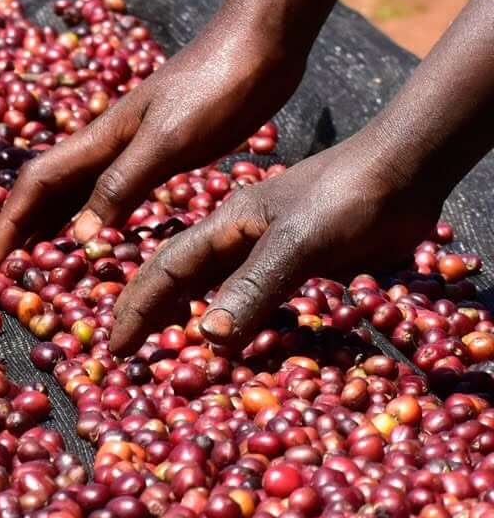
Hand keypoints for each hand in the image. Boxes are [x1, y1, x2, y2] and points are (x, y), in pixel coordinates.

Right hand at [0, 0, 370, 264]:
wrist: (259, 43)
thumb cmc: (214, 86)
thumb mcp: (168, 140)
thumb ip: (122, 184)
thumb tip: (77, 235)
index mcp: (101, 138)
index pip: (36, 183)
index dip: (9, 222)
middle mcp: (108, 143)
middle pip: (48, 189)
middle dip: (19, 226)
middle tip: (1, 266)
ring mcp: (135, 146)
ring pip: (78, 190)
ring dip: (52, 223)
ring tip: (39, 258)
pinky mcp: (165, 150)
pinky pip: (115, 191)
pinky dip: (97, 215)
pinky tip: (105, 230)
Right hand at [106, 129, 437, 354]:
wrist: (403, 172)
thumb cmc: (344, 200)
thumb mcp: (296, 245)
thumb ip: (253, 288)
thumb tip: (207, 337)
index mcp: (225, 227)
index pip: (167, 271)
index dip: (137, 308)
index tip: (115, 345)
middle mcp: (241, 238)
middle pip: (183, 277)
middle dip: (150, 309)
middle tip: (127, 345)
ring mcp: (274, 249)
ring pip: (219, 286)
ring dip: (192, 313)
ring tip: (172, 341)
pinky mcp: (307, 261)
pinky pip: (260, 295)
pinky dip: (241, 317)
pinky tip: (244, 332)